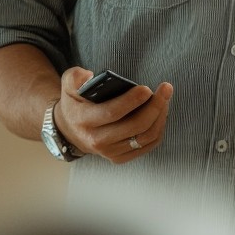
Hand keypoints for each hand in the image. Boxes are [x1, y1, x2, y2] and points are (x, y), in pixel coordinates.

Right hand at [53, 67, 173, 163]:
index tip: (146, 89)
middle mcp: (97, 140)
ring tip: (165, 98)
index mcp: (84, 120)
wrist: (69, 129)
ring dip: (160, 117)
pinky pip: (147, 146)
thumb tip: (89, 76)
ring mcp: (110, 152)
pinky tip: (161, 114)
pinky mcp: (120, 157)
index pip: (112, 112)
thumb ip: (75, 77)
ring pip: (144, 137)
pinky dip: (158, 129)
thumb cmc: (75, 102)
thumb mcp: (68, 84)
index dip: (132, 101)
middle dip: (154, 107)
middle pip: (134, 126)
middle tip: (165, 89)